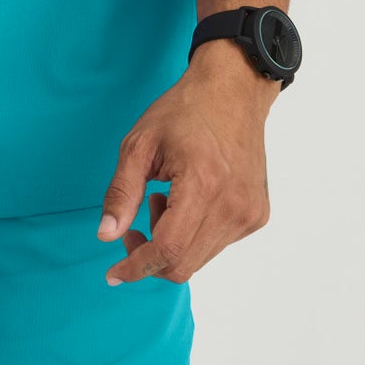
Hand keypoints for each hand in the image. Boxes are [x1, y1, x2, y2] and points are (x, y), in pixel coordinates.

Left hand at [96, 38, 277, 284]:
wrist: (233, 91)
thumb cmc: (183, 112)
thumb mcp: (140, 143)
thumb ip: (121, 192)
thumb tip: (106, 236)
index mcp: (202, 185)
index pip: (168, 249)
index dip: (137, 266)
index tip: (113, 272)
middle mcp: (232, 206)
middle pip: (183, 264)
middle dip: (150, 256)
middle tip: (133, 225)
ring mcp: (249, 214)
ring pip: (200, 259)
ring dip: (171, 243)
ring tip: (163, 199)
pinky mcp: (257, 215)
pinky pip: (217, 244)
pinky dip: (193, 235)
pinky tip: (187, 199)